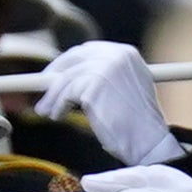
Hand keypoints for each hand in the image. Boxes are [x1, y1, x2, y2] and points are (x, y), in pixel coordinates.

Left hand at [33, 36, 177, 168]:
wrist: (147, 140)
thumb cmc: (135, 122)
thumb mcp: (123, 88)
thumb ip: (101, 75)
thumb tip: (63, 76)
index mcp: (126, 53)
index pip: (88, 50)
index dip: (67, 62)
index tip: (54, 75)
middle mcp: (117, 55)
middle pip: (73, 59)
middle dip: (54, 75)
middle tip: (44, 93)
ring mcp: (106, 68)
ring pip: (66, 79)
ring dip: (53, 97)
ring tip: (47, 111)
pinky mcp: (94, 85)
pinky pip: (66, 93)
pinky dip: (57, 105)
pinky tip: (57, 115)